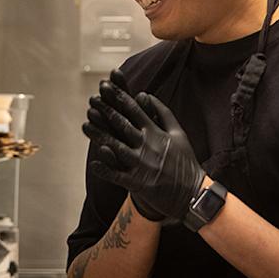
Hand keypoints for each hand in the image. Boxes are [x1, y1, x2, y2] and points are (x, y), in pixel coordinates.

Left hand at [82, 70, 204, 224]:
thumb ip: (162, 113)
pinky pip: (118, 176)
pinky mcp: (138, 183)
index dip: (118, 97)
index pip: (134, 110)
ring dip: (99, 136)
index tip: (106, 85)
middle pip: (122, 124)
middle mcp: (147, 145)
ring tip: (85, 125)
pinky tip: (94, 163)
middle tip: (91, 99)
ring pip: (115, 147)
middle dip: (105, 110)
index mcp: (155, 132)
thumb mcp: (178, 133)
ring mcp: (141, 164)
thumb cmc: (185, 162)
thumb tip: (146, 94)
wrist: (193, 193)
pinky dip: (106, 170)